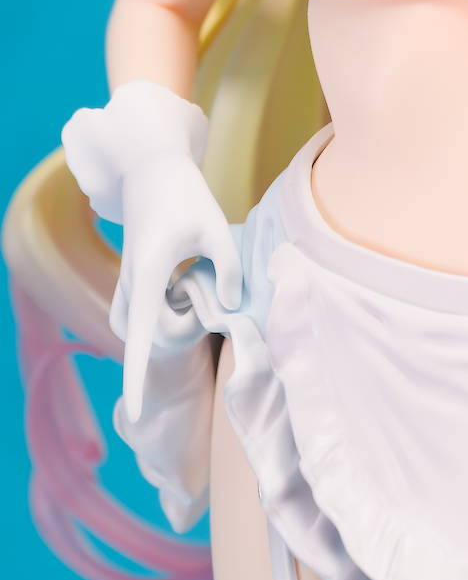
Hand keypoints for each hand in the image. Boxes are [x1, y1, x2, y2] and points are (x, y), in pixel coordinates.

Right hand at [62, 80, 241, 422]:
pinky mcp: (127, 278)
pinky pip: (134, 314)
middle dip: (176, 331)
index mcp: (148, 273)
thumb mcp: (217, 228)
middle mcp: (129, 283)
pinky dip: (155, 313)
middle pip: (145, 336)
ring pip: (135, 327)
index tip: (134, 412)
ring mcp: (125, 282)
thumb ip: (228, 270)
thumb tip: (230, 308)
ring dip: (164, 323)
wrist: (150, 168)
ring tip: (192, 289)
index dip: (137, 376)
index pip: (141, 335)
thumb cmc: (186, 196)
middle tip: (205, 296)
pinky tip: (180, 287)